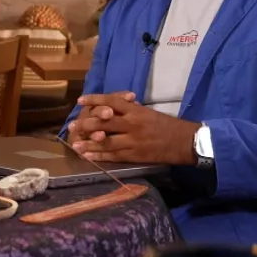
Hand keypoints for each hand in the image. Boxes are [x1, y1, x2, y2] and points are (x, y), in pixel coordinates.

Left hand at [69, 92, 200, 164]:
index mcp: (136, 110)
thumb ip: (130, 109)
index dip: (95, 100)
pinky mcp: (135, 155)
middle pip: (104, 122)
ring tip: (75, 144)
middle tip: (72, 126)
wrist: (184, 141)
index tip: (80, 100)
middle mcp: (132, 124)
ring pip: (106, 141)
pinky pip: (114, 155)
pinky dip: (100, 156)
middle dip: (86, 124)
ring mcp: (132, 141)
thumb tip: (112, 107)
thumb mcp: (148, 112)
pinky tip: (89, 157)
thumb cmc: (166, 125)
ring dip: (89, 143)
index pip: (111, 101)